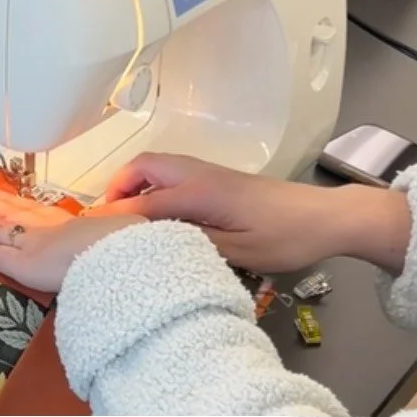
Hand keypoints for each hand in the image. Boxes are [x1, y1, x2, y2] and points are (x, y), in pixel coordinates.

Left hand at [0, 188, 144, 294]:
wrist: (125, 255)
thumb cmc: (131, 249)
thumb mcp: (126, 239)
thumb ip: (113, 240)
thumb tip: (123, 240)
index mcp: (77, 225)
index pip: (43, 213)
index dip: (22, 205)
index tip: (8, 198)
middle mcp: (52, 229)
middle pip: (17, 213)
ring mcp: (35, 242)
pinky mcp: (23, 262)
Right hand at [98, 152, 411, 276]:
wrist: (326, 218)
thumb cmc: (285, 238)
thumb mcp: (236, 250)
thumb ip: (189, 241)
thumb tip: (147, 240)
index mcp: (200, 191)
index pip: (144, 201)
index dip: (116, 218)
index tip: (90, 236)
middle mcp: (199, 174)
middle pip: (144, 166)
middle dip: (119, 187)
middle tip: (107, 221)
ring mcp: (210, 173)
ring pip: (159, 167)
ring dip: (136, 186)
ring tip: (126, 220)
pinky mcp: (220, 181)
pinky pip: (174, 175)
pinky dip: (154, 188)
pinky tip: (158, 218)